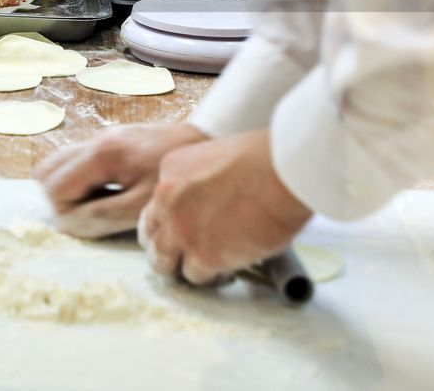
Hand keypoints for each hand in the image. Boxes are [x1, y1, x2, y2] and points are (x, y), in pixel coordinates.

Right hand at [34, 123, 207, 238]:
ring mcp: (99, 137)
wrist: (205, 140)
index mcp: (99, 155)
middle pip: (46, 172)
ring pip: (58, 164)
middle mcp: (93, 141)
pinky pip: (76, 161)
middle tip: (88, 215)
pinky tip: (108, 191)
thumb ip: (102, 215)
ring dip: (68, 189)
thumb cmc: (178, 178)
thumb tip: (67, 224)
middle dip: (59, 200)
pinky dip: (81, 180)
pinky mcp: (108, 140)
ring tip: (97, 204)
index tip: (89, 224)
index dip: (64, 213)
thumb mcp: (142, 204)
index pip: (54, 188)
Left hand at [138, 129, 312, 285]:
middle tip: (184, 256)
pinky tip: (227, 269)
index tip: (182, 230)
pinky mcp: (203, 255)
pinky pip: (194, 276)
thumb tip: (210, 205)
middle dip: (165, 248)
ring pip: (163, 262)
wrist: (282, 169)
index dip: (168, 222)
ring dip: (181, 267)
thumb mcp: (214, 158)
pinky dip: (210, 277)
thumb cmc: (264, 158)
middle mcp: (167, 200)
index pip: (156, 205)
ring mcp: (181, 230)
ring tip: (204, 267)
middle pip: (150, 236)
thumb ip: (200, 182)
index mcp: (170, 171)